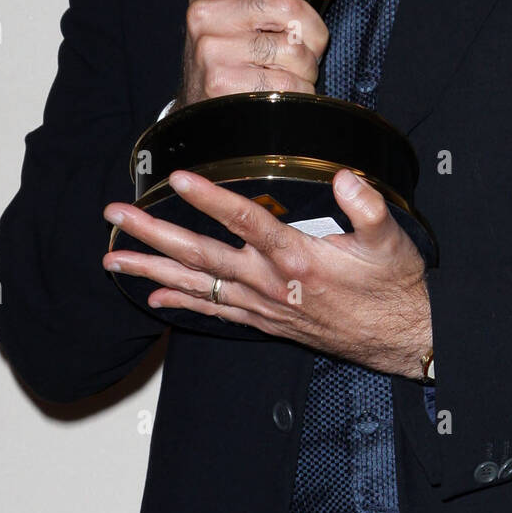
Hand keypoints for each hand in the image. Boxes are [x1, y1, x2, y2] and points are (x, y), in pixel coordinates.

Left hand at [103, 168, 432, 378]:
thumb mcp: (391, 240)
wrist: (398, 336)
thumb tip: (343, 176)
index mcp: (296, 258)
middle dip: (152, 234)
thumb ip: (367, 206)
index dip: (210, 198)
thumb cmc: (392, 285)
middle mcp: (269, 283)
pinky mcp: (264, 321)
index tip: (178, 179)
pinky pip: (213, 311)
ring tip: (112, 259)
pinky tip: (153, 297)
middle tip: (115, 215)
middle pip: (200, 255)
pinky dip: (181, 303)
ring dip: (151, 271)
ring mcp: (262, 305)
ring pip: (196, 285)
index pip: (245, 221)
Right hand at [177, 0, 335, 106]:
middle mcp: (206, 13)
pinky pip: (287, 83)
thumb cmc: (233, 53)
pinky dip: (299, 91)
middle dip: (315, 32)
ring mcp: (211, 48)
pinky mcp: (222, 82)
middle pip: (289, 6)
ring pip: (293, 48)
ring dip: (308, 67)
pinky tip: (286, 93)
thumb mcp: (243, 12)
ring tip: (294, 73)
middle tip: (312, 48)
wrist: (199, 108)